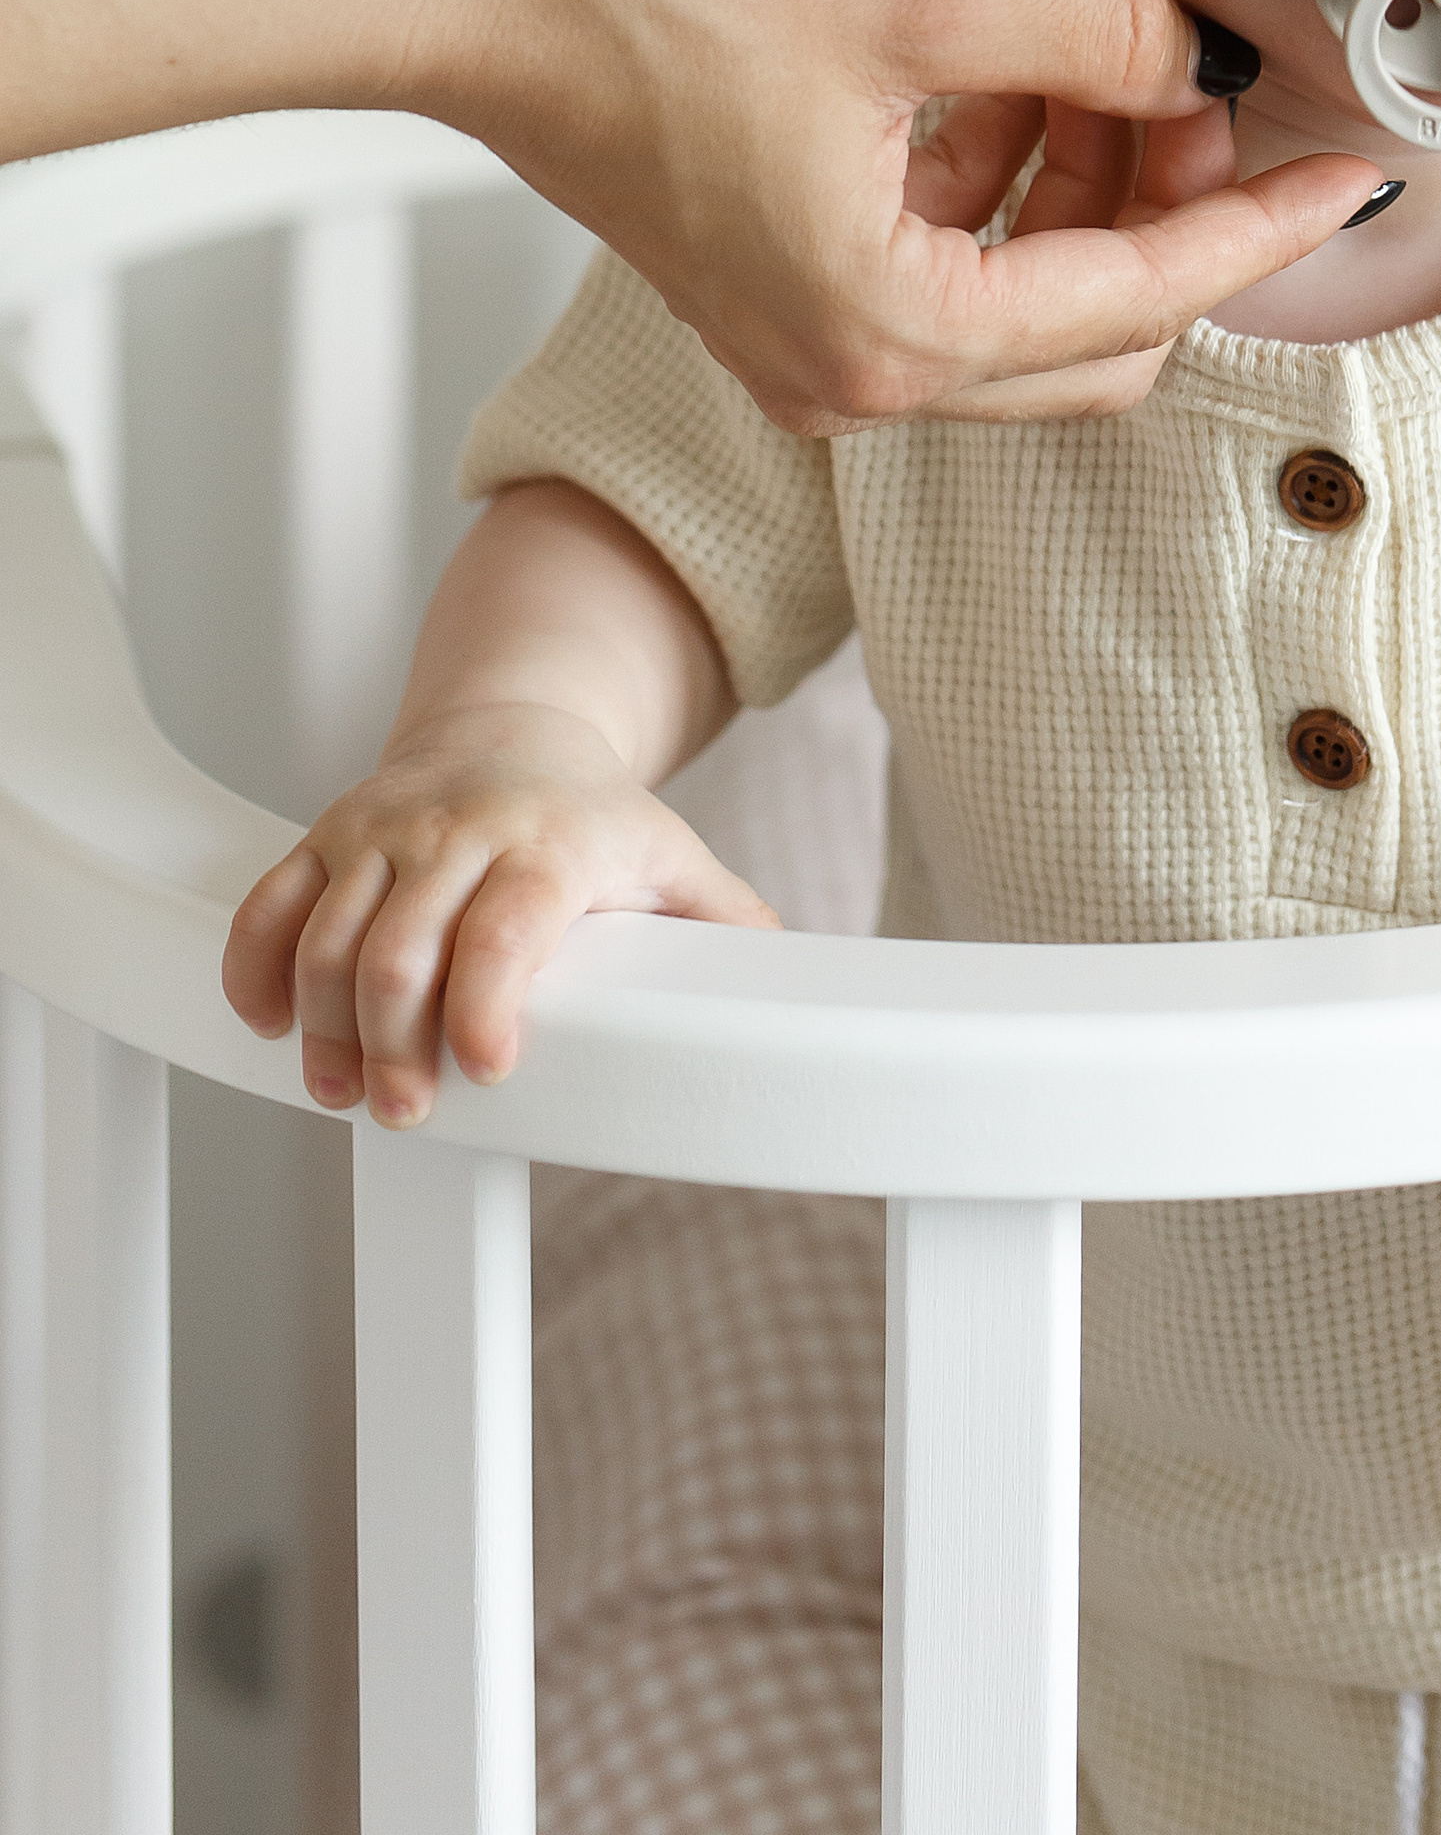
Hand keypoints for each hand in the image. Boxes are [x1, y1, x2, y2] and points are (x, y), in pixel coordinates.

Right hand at [221, 703, 775, 1126]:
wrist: (514, 724)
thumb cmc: (594, 814)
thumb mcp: (671, 854)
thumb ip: (726, 924)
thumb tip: (791, 988)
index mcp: (551, 842)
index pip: (509, 923)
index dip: (488, 1000)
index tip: (489, 1069)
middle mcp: (458, 829)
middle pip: (404, 946)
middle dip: (395, 1043)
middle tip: (407, 1110)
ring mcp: (384, 831)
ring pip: (328, 935)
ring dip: (325, 1027)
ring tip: (344, 1093)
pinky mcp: (327, 835)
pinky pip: (269, 904)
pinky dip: (255, 970)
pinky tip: (271, 1027)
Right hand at [426, 0, 1383, 430]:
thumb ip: (1096, 32)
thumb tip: (1212, 53)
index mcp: (890, 335)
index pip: (1144, 301)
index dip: (1263, 225)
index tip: (1351, 167)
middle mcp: (852, 378)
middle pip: (1101, 335)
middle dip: (1175, 209)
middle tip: (1203, 76)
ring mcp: (811, 347)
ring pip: (1031, 303)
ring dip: (1094, 187)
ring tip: (1111, 48)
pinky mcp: (783, 293)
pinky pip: (953, 269)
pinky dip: (1011, 184)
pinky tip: (1018, 70)